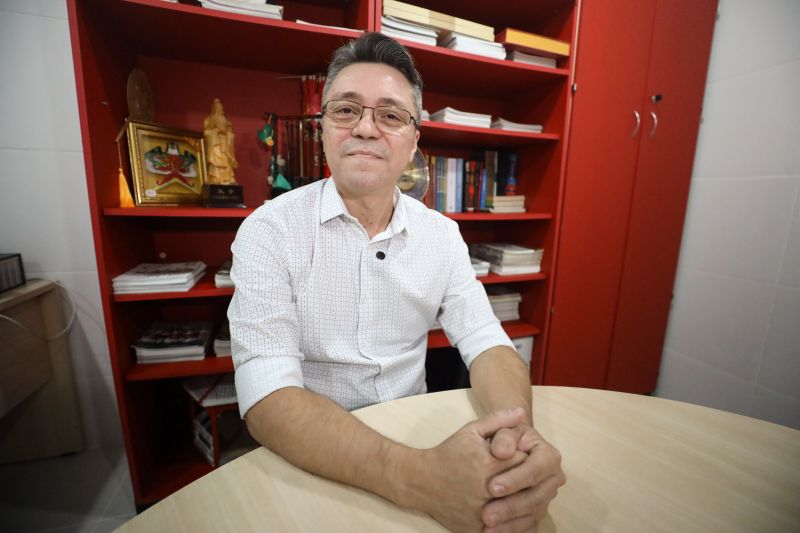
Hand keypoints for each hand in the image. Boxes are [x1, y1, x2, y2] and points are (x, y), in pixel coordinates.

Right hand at [413, 408, 529, 532]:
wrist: (421, 481)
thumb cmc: (449, 453)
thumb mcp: (471, 431)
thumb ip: (498, 420)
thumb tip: (521, 412)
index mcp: (489, 463)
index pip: (525, 462)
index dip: (527, 459)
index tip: (523, 458)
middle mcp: (487, 490)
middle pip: (524, 487)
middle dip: (527, 481)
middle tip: (524, 477)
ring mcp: (482, 512)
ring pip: (516, 511)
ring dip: (521, 503)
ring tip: (518, 493)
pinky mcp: (476, 528)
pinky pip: (503, 530)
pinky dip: (509, 523)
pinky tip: (510, 513)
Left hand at [481, 425, 565, 531]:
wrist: (495, 455)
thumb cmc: (499, 441)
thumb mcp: (497, 430)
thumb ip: (502, 431)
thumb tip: (502, 450)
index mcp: (547, 454)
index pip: (536, 469)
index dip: (516, 479)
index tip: (492, 488)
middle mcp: (552, 478)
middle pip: (536, 496)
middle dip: (510, 506)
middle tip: (487, 514)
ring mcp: (546, 497)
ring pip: (532, 514)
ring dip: (509, 523)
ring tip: (486, 527)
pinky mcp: (537, 513)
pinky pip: (529, 526)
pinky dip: (512, 531)